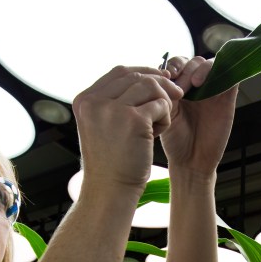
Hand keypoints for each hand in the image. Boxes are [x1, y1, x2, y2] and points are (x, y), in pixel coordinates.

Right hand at [72, 65, 184, 193]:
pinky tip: (158, 133)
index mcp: (85, 100)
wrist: (110, 190)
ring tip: (159, 122)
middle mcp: (95, 102)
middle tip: (176, 95)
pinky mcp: (134, 120)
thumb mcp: (101, 126)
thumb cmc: (111, 162)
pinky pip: (160, 105)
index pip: (118, 72)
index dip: (142, 71)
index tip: (159, 79)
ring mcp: (113, 110)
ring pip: (150, 86)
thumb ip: (112, 102)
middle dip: (159, 83)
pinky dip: (165, 117)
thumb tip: (142, 78)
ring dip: (162, 102)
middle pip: (136, 75)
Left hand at [158, 56, 238, 176]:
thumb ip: (164, 92)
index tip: (166, 77)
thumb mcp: (164, 113)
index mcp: (178, 87)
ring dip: (201, 68)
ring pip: (210, 64)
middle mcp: (196, 86)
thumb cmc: (175, 140)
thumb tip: (163, 73)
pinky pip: (230, 76)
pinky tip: (208, 82)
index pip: (177, 64)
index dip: (173, 66)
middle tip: (180, 86)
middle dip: (185, 68)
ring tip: (194, 83)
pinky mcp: (227, 97)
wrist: (192, 161)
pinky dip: (222, 71)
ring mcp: (212, 90)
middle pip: (193, 61)